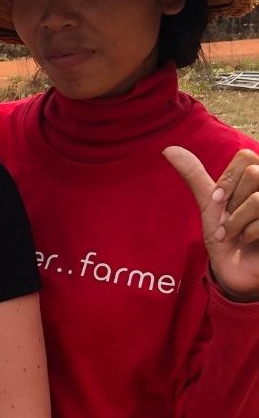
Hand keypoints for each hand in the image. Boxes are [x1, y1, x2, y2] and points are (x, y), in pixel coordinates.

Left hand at [165, 146, 258, 300]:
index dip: (228, 179)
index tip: (218, 201)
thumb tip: (168, 149)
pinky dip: (250, 234)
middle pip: (253, 174)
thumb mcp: (209, 203)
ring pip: (258, 199)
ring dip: (236, 223)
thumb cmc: (225, 235)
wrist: (234, 269)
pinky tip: (249, 242)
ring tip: (234, 235)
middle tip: (227, 222)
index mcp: (258, 178)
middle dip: (231, 205)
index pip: (246, 157)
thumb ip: (194, 175)